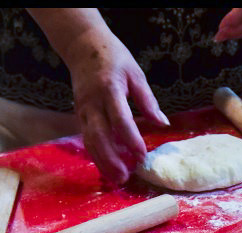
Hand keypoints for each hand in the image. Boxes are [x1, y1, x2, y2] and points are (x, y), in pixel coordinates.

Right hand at [29, 10, 170, 184]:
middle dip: (112, 159)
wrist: (82, 45)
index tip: (142, 154)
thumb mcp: (135, 73)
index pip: (120, 119)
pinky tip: (108, 167)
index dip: (130, 139)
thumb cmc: (113, 57)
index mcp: (109, 89)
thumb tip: (162, 123)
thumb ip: (147, 100)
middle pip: (99, 136)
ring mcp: (83, 110)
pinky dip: (97, 155)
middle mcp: (92, 102)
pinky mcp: (79, 115)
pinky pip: (87, 138)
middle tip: (126, 177)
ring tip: (118, 179)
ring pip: (90, 141)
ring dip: (102, 162)